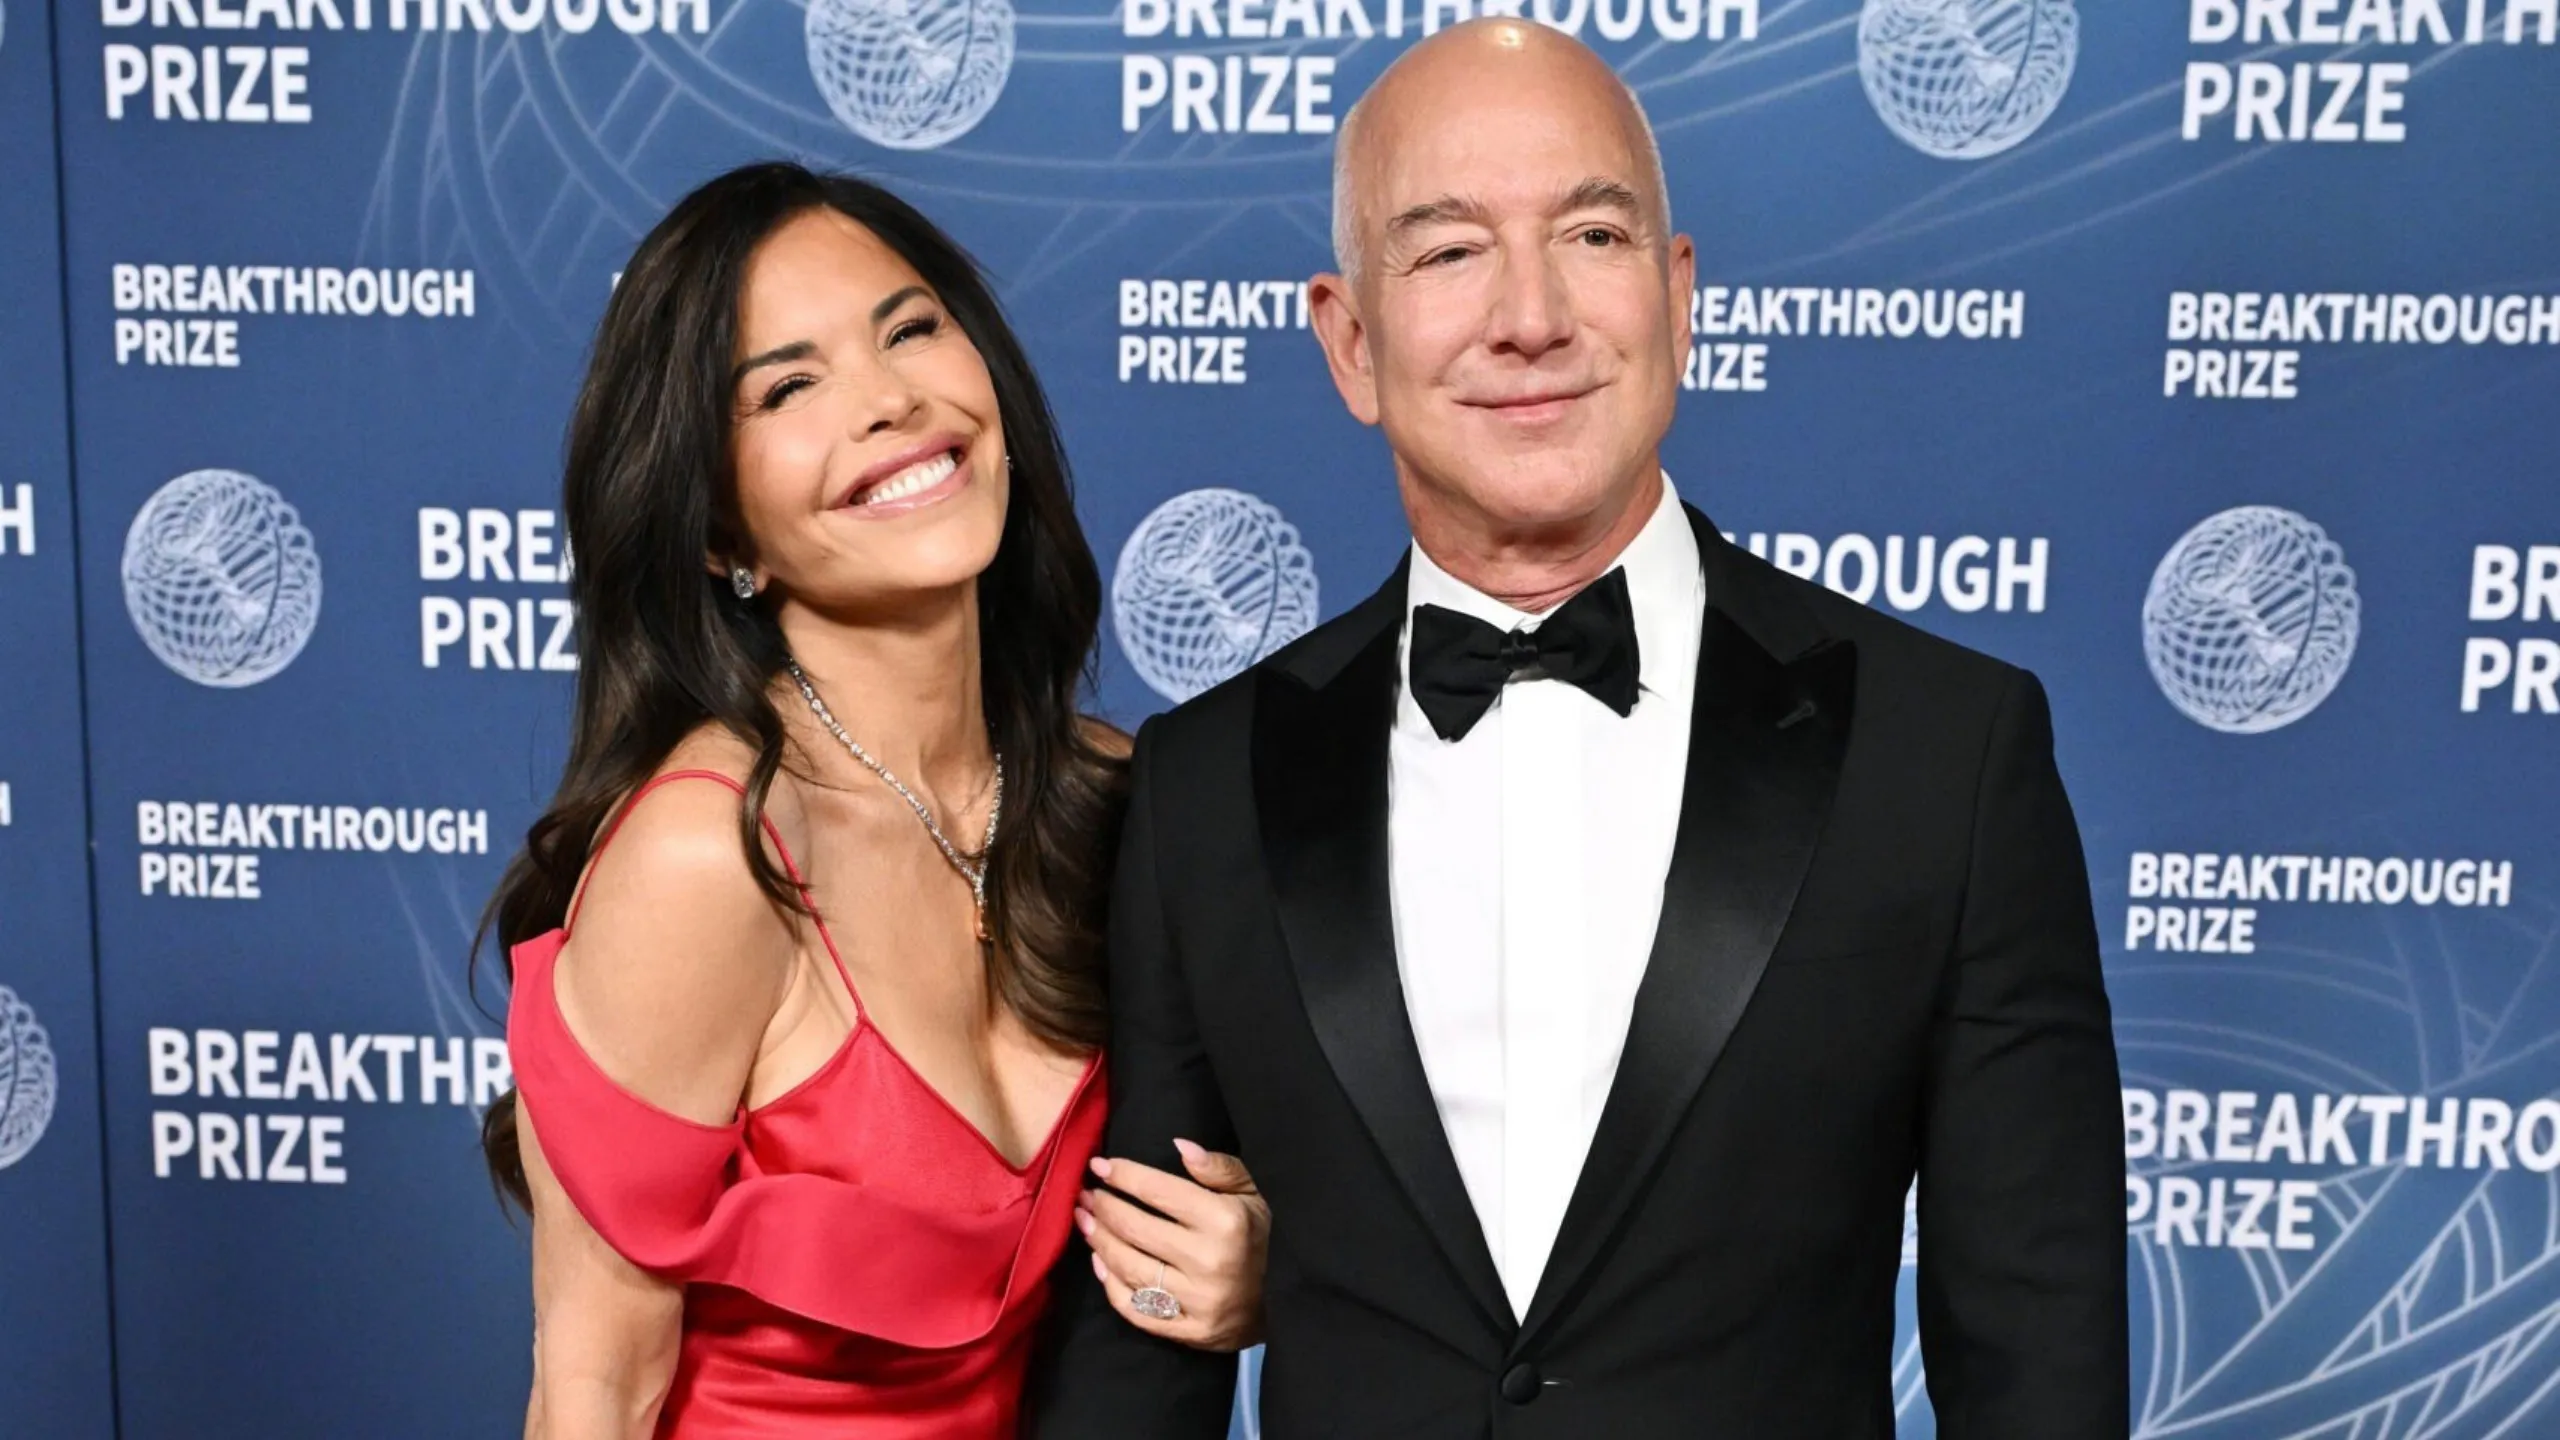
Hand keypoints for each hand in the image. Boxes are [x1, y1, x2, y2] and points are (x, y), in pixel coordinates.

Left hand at [1078, 1138, 1268, 1352]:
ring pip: (1129, 1268)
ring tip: (1085, 1221)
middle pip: (1135, 1229)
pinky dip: (1111, 1285)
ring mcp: (1197, 1301)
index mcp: (1224, 1221)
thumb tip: (1180, 1145)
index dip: (1123, 1175)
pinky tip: (1100, 1263)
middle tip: (1085, 1194)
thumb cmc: (1264, 1237)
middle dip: (1103, 1207)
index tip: (1099, 1165)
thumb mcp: (1255, 1193)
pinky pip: (1137, 1310)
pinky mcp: (1190, 1332)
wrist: (1287, 1302)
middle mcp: (1208, 1261)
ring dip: (1098, 1242)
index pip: (1159, 1191)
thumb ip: (1219, 1168)